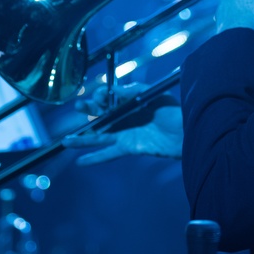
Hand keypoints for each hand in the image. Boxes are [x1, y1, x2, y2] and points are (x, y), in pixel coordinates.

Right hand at [64, 84, 183, 164]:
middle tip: (79, 106)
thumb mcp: (154, 96)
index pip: (109, 96)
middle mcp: (126, 116)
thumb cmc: (175, 111)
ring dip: (82, 139)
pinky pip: (109, 153)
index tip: (100, 96)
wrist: (188, 132)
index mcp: (131, 100)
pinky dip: (95, 158)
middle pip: (101, 114)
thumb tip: (111, 91)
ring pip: (99, 136)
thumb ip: (132, 93)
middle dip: (89, 110)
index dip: (101, 96)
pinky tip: (80, 162)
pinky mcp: (130, 147)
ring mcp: (126, 132)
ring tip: (65, 141)